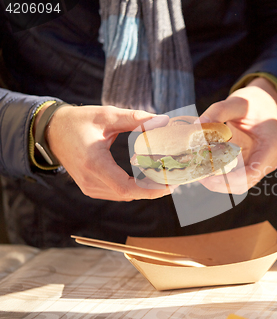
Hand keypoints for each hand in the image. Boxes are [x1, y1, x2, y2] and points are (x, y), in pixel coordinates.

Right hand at [41, 104, 173, 200]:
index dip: (150, 189)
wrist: (52, 131)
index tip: (169, 184)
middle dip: (153, 189)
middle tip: (174, 179)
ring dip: (144, 190)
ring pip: (123, 195)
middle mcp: (90, 180)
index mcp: (94, 163)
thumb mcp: (107, 115)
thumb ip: (135, 118)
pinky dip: (133, 188)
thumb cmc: (79, 121)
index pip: (126, 187)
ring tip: (164, 178)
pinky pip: (116, 192)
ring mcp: (89, 186)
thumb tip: (163, 120)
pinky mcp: (90, 187)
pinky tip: (147, 178)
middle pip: (128, 193)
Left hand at [198, 77, 276, 193]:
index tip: (208, 176)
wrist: (264, 104)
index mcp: (270, 146)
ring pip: (237, 185)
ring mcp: (258, 165)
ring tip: (197, 171)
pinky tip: (204, 167)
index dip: (229, 179)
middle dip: (218, 183)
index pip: (251, 173)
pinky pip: (233, 178)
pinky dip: (218, 176)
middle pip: (242, 184)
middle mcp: (267, 160)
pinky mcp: (248, 166)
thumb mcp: (237, 102)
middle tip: (197, 173)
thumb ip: (217, 112)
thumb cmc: (254, 103)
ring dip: (217, 182)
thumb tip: (198, 126)